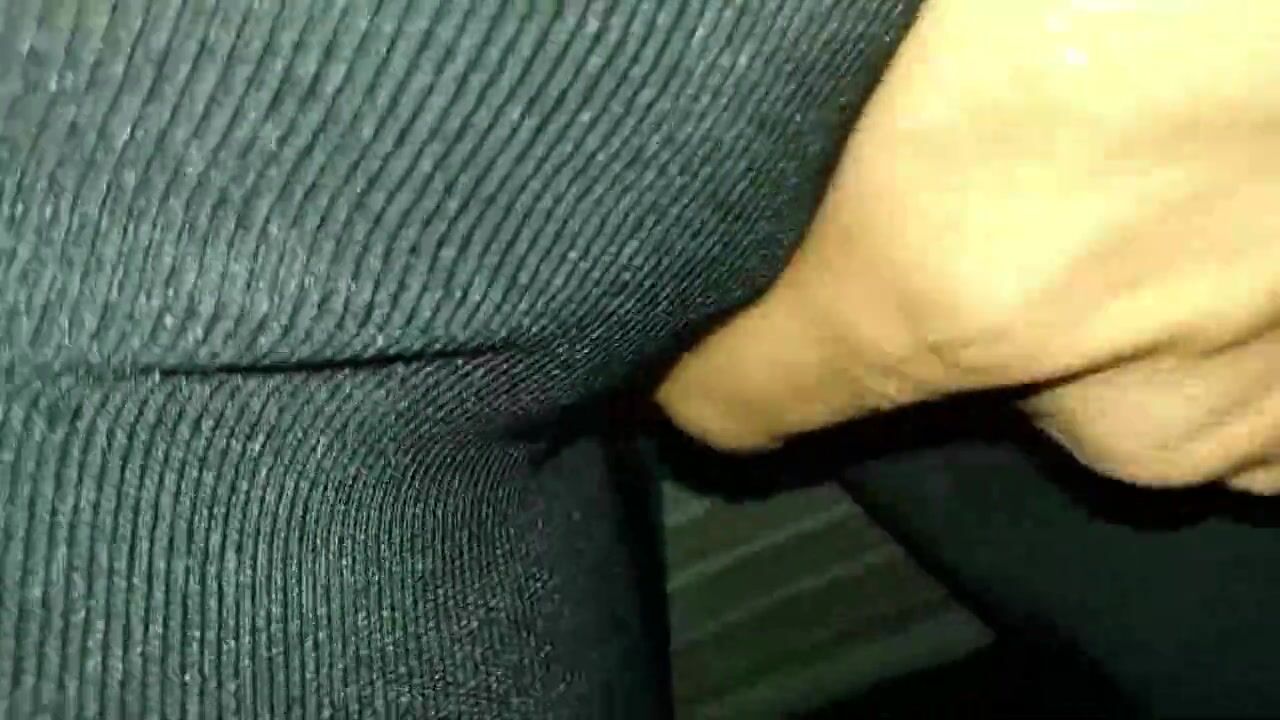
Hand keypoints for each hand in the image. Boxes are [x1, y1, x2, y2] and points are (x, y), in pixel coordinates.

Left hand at [656, 0, 1279, 492]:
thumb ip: (846, 56)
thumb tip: (789, 58)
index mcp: (941, 273)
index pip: (737, 396)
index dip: (700, 366)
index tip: (687, 344)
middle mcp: (1097, 383)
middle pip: (918, 383)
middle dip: (918, 291)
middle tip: (972, 148)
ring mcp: (1239, 399)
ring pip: (1087, 402)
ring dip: (1077, 311)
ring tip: (1114, 163)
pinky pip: (1231, 424)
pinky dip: (1196, 349)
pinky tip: (1207, 238)